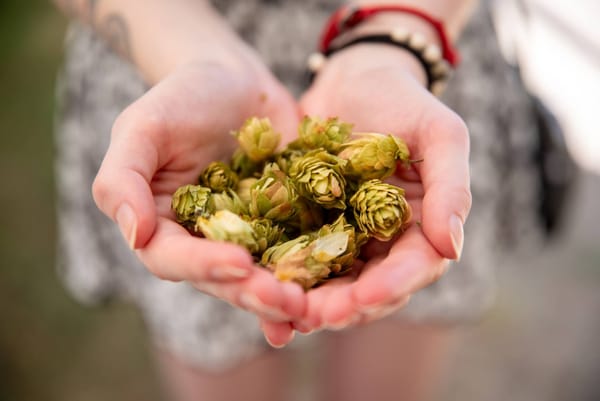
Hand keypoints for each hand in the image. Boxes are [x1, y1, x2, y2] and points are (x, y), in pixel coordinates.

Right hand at [92, 60, 304, 327]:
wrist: (234, 81)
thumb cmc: (181, 97)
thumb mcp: (142, 127)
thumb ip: (123, 179)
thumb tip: (136, 236)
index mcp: (161, 226)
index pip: (173, 258)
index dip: (203, 265)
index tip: (239, 261)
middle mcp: (202, 241)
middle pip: (222, 279)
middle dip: (252, 292)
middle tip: (285, 301)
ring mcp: (246, 237)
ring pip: (261, 276)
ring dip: (283, 295)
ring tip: (309, 307)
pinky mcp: (282, 226)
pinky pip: (296, 254)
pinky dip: (311, 274)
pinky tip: (330, 290)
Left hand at [261, 45, 470, 343]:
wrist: (354, 79)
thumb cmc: (403, 100)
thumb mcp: (440, 133)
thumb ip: (450, 187)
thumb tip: (452, 248)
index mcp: (421, 226)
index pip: (413, 268)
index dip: (391, 286)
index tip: (365, 298)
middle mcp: (383, 241)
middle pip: (368, 287)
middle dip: (344, 306)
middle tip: (315, 315)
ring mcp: (344, 237)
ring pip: (330, 282)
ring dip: (309, 302)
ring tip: (284, 312)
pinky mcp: (307, 226)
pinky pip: (295, 258)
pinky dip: (282, 279)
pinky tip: (259, 291)